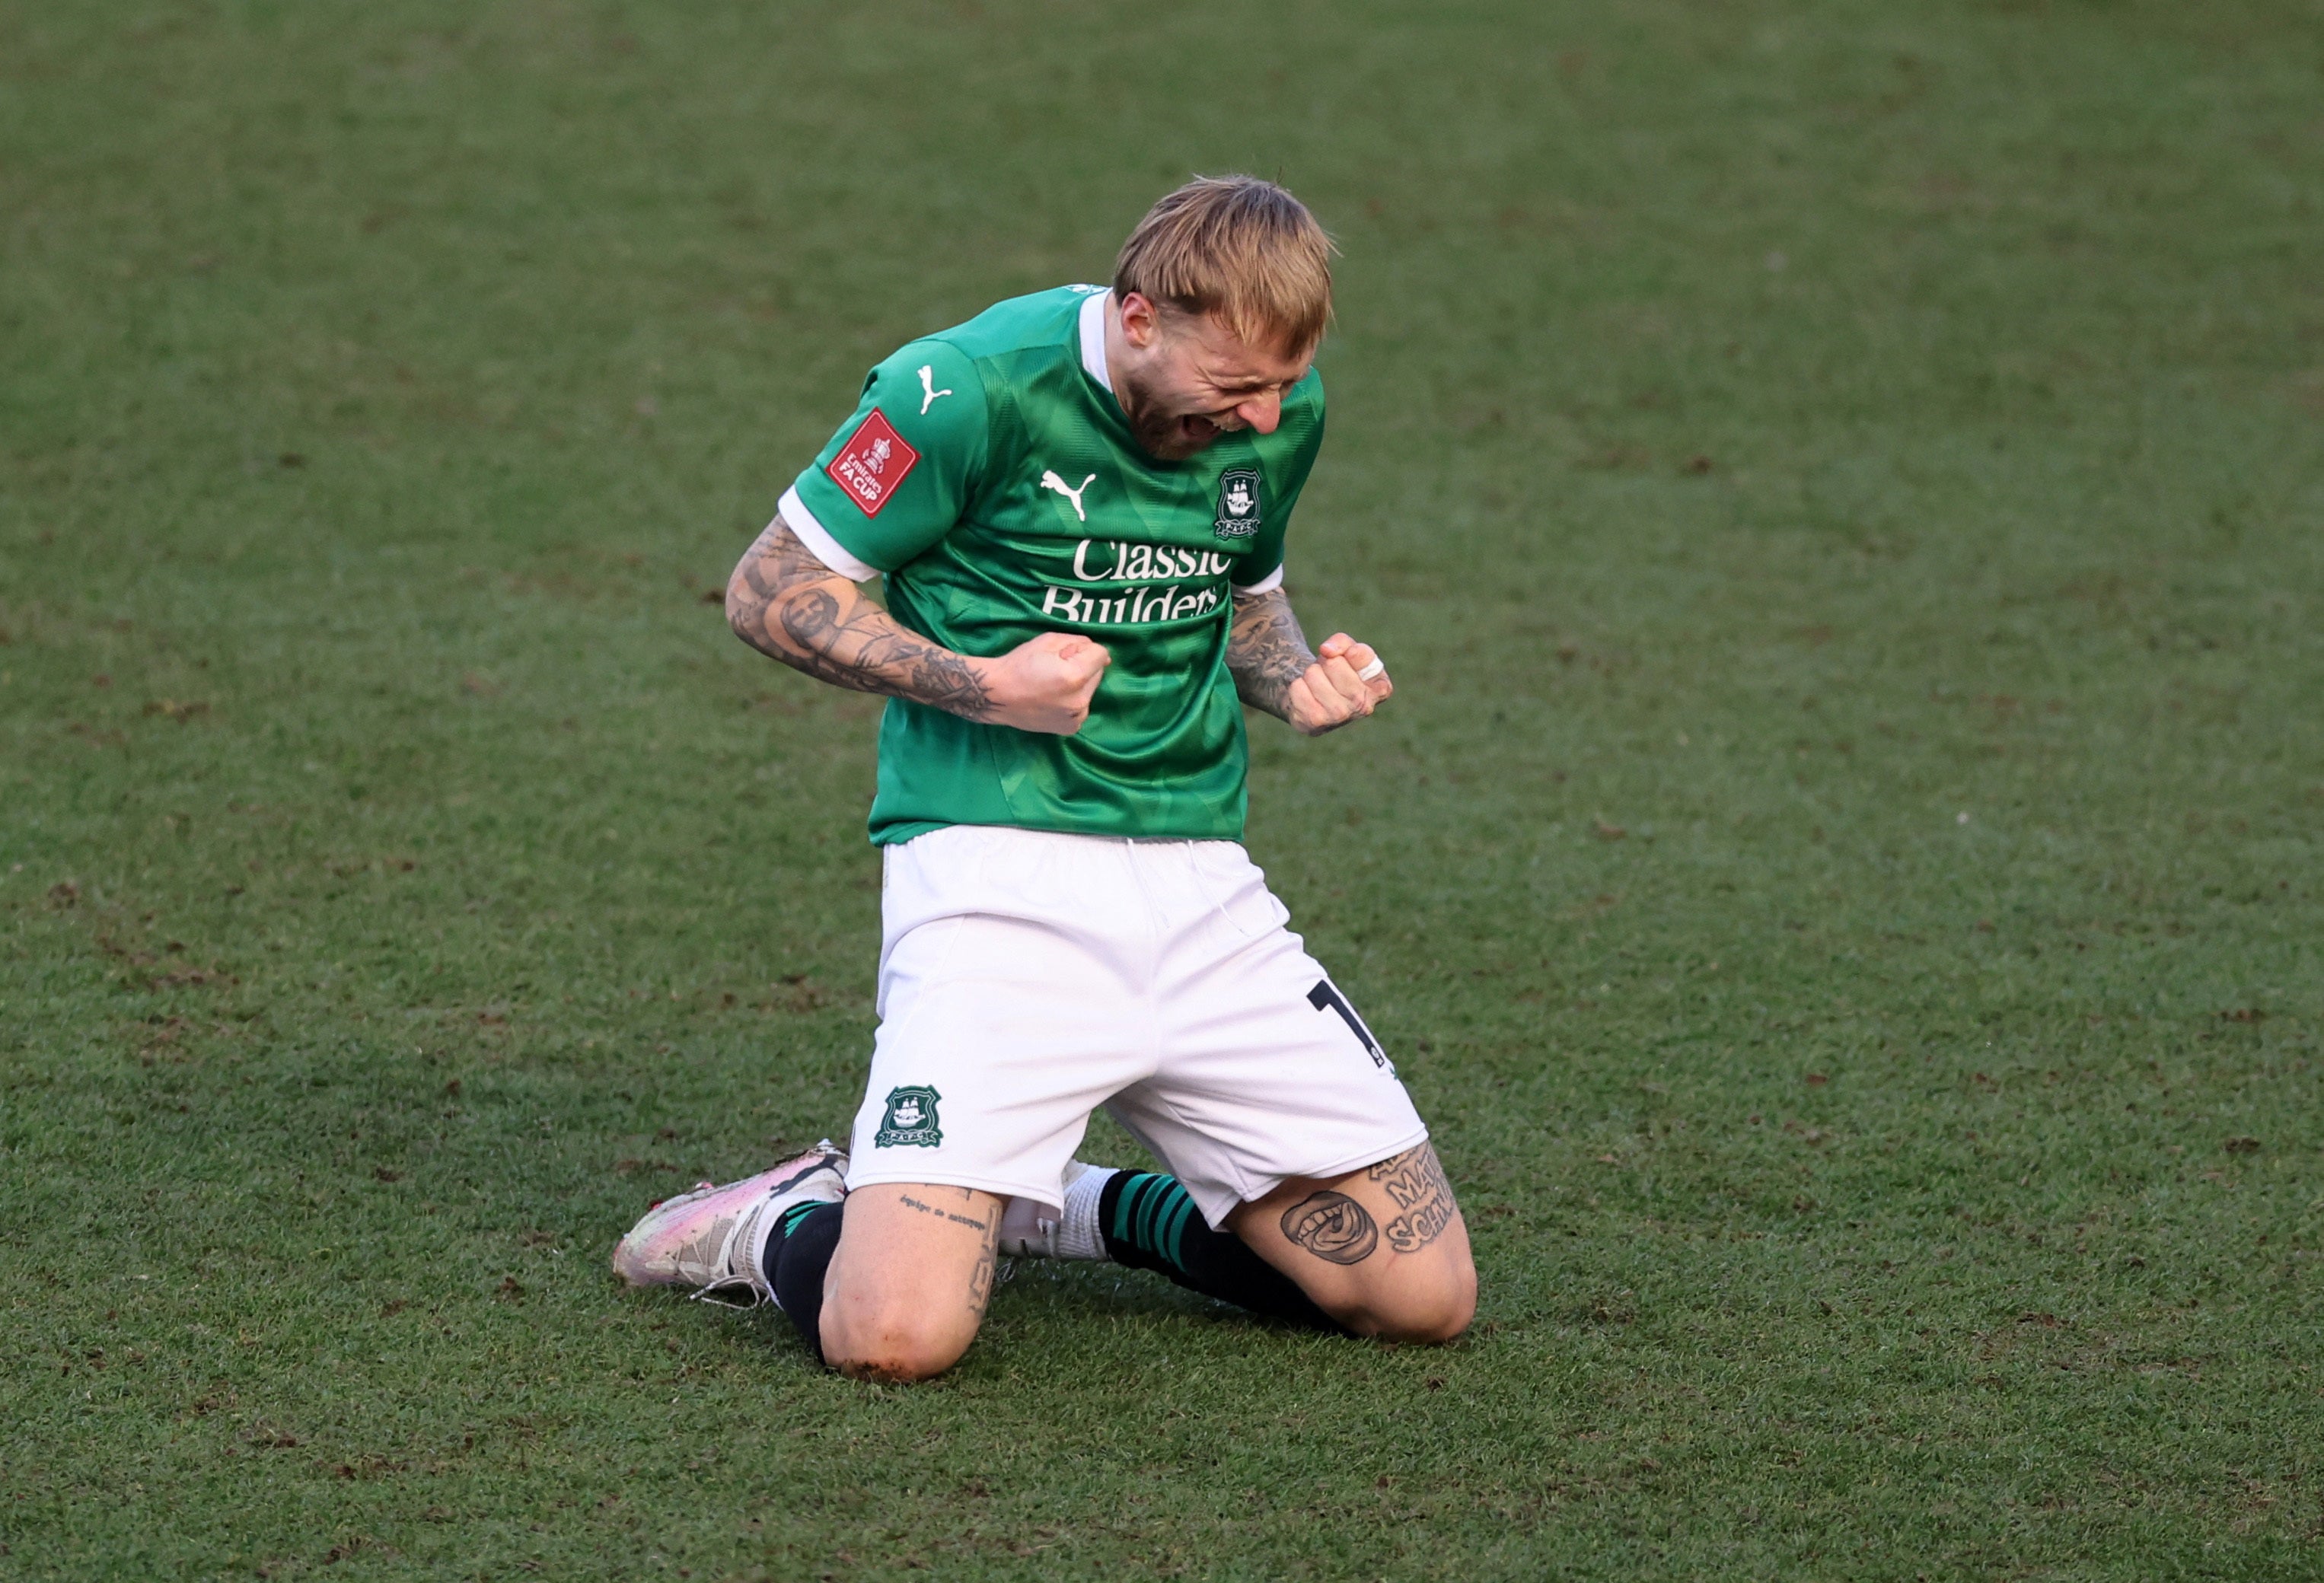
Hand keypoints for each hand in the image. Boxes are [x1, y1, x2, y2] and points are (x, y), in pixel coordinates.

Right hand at [979, 631, 1111, 734]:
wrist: (996, 695)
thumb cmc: (1019, 664)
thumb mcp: (1048, 640)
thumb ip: (1078, 642)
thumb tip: (1102, 655)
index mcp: (1075, 676)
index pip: (1101, 654)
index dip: (1082, 650)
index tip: (1063, 655)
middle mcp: (1080, 700)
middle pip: (1097, 673)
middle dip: (1082, 667)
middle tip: (1055, 670)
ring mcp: (1076, 717)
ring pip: (1090, 690)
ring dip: (1079, 685)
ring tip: (1052, 686)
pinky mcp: (1072, 728)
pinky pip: (1082, 706)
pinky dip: (1072, 700)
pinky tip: (1052, 699)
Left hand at [1284, 633, 1390, 735]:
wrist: (1315, 698)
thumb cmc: (1336, 671)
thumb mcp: (1345, 650)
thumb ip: (1343, 642)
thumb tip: (1327, 651)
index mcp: (1381, 688)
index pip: (1361, 654)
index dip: (1348, 650)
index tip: (1348, 658)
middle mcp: (1364, 706)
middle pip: (1333, 663)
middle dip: (1325, 662)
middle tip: (1328, 673)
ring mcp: (1340, 717)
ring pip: (1313, 674)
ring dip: (1310, 674)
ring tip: (1318, 684)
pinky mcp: (1315, 722)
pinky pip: (1298, 687)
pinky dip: (1298, 686)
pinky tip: (1307, 696)